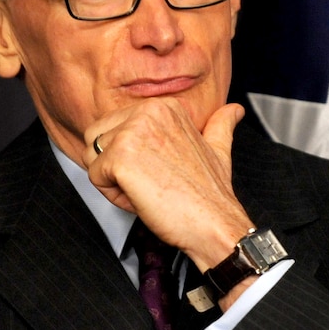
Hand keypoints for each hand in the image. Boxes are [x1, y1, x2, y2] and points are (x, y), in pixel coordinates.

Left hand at [82, 98, 252, 271]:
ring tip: (148, 190)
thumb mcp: (218, 148)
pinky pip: (94, 178)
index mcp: (164, 106)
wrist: (213, 223)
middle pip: (97, 137)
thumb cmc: (210, 194)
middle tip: (151, 183)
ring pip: (93, 157)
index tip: (159, 170)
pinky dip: (113, 196)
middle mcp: (147, 111)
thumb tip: (235, 110)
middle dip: (116, 166)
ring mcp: (132, 132)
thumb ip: (221, 124)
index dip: (132, 156)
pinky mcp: (119, 157)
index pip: (115, 126)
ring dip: (114, 182)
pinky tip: (142, 198)